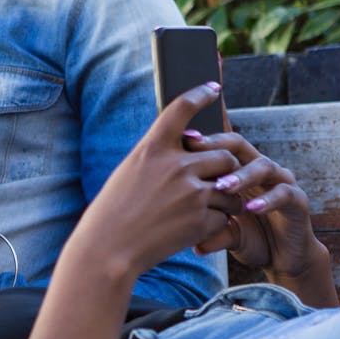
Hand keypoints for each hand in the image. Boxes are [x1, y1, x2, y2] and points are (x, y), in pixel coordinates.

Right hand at [66, 82, 243, 282]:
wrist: (108, 250)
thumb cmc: (113, 212)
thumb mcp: (130, 172)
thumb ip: (159, 158)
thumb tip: (191, 151)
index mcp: (153, 148)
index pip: (182, 108)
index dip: (200, 94)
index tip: (213, 88)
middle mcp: (176, 165)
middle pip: (224, 153)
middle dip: (227, 166)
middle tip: (220, 178)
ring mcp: (192, 193)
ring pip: (231, 187)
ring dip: (227, 197)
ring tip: (208, 208)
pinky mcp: (201, 220)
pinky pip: (224, 215)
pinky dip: (216, 222)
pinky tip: (197, 229)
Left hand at [188, 133, 337, 305]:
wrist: (283, 259)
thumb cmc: (251, 239)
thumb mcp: (226, 235)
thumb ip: (213, 233)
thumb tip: (195, 248)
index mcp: (239, 170)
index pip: (219, 147)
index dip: (201, 143)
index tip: (179, 141)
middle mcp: (260, 170)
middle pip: (240, 145)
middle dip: (218, 145)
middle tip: (196, 150)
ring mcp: (281, 182)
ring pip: (263, 166)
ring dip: (242, 175)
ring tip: (222, 187)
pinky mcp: (298, 200)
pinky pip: (284, 193)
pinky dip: (268, 200)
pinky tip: (251, 208)